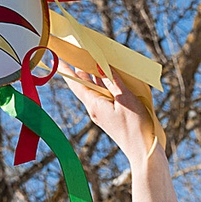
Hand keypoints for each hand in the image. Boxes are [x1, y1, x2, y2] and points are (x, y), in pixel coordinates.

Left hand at [58, 63, 175, 201]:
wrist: (143, 151)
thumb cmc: (135, 127)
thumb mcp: (125, 99)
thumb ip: (112, 81)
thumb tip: (100, 66)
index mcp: (94, 104)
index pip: (76, 83)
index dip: (66, 69)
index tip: (57, 56)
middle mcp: (95, 108)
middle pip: (84, 84)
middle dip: (80, 67)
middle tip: (75, 50)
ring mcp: (103, 112)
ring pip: (95, 88)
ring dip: (93, 74)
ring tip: (90, 57)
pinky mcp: (111, 115)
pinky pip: (105, 95)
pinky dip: (105, 83)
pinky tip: (108, 75)